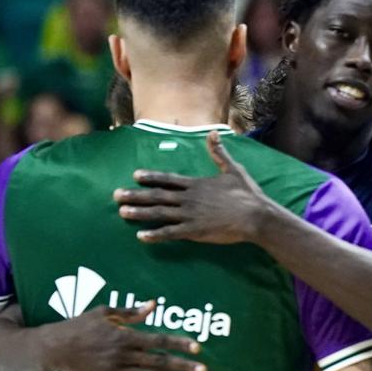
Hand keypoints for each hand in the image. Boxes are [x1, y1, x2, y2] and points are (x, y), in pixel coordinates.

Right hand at [41, 299, 205, 370]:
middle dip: (183, 366)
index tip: (197, 348)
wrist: (56, 347)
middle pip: (159, 361)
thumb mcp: (104, 312)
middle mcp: (123, 354)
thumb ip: (131, 312)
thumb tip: (153, 305)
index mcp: (124, 335)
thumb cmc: (80, 325)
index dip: (178, 344)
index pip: (158, 340)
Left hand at [117, 132, 275, 245]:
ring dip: (139, 213)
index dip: (150, 177)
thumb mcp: (233, 169)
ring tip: (122, 212)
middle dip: (135, 195)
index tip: (135, 175)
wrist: (256, 216)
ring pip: (159, 213)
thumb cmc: (247, 194)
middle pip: (157, 195)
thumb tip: (213, 134)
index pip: (168, 179)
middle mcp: (188, 198)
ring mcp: (190, 215)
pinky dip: (155, 235)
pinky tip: (141, 236)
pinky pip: (170, 233)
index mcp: (196, 184)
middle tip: (116, 195)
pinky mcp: (194, 231)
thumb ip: (219, 153)